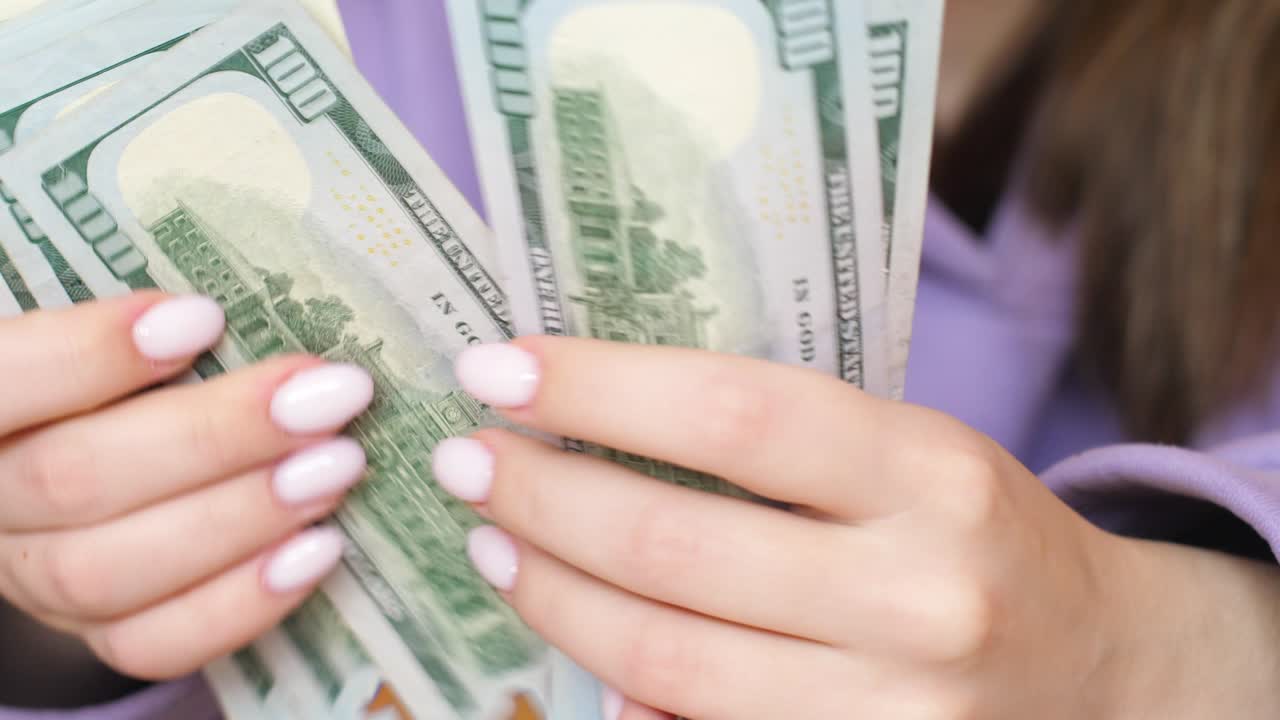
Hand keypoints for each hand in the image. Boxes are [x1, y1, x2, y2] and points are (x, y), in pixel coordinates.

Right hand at [0, 293, 372, 679]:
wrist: (88, 466)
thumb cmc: (114, 374)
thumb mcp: (108, 335)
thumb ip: (150, 323)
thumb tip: (263, 296)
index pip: (2, 380)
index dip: (92, 354)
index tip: (206, 317)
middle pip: (75, 478)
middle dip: (217, 436)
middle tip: (331, 396)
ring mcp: (32, 575)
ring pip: (111, 568)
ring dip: (242, 515)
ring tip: (340, 466)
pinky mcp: (92, 629)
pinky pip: (152, 642)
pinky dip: (241, 600)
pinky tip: (320, 550)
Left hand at [429, 337, 1248, 719]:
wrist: (1103, 670)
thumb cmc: (977, 535)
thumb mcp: (912, 456)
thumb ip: (780, 448)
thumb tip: (595, 442)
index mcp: (933, 472)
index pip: (735, 415)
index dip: (598, 388)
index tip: (497, 365)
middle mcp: (919, 592)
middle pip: (674, 543)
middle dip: (540, 496)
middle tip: (465, 460)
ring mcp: (895, 708)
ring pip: (666, 659)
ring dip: (553, 597)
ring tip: (492, 545)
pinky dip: (620, 692)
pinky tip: (574, 646)